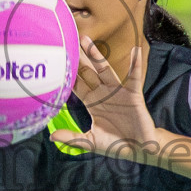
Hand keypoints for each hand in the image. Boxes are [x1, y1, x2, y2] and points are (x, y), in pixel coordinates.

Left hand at [49, 38, 156, 161]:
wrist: (138, 149)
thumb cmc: (115, 144)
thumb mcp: (90, 142)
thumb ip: (72, 138)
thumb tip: (52, 136)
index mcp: (92, 102)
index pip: (77, 84)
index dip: (67, 73)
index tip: (56, 60)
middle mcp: (103, 93)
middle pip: (87, 72)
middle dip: (78, 58)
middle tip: (67, 41)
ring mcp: (118, 92)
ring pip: (105, 69)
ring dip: (96, 55)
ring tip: (87, 40)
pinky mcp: (133, 94)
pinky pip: (134, 77)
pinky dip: (135, 64)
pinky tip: (135, 51)